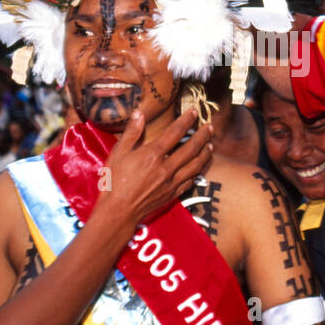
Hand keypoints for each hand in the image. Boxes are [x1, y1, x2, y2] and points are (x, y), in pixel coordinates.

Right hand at [96, 108, 212, 225]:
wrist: (118, 211)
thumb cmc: (113, 182)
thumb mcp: (118, 153)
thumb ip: (131, 133)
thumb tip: (139, 113)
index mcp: (152, 155)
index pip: (175, 132)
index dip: (186, 120)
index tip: (194, 112)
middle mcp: (166, 168)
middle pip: (191, 148)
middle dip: (203, 135)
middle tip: (210, 127)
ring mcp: (171, 182)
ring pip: (196, 165)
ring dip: (205, 153)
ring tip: (211, 145)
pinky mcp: (172, 195)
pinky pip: (191, 181)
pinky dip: (199, 172)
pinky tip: (201, 167)